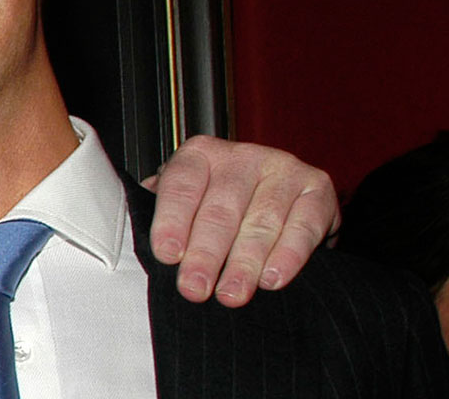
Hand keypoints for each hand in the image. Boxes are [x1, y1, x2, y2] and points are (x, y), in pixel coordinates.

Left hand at [144, 135, 339, 306]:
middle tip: (194, 288)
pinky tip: (273, 278)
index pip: (182, 185)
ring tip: (231, 293)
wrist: (278, 196)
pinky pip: (304, 224)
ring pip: (261, 220)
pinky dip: (290, 254)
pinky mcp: (318, 188)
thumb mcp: (185, 201)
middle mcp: (241, 156)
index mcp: (200, 155)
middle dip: (205, 253)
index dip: (173, 220)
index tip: (166, 254)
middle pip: (220, 208)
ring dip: (245, 262)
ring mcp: (282, 168)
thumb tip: (130, 233)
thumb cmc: (217, 204)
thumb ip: (160, 212)